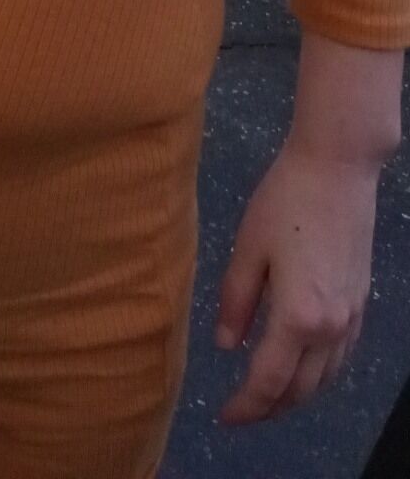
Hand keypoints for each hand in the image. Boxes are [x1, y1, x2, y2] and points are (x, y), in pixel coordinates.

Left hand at [215, 141, 377, 423]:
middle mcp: (331, 328)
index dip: (245, 405)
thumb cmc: (285, 201)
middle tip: (241, 411)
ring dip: (295, 394)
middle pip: (300, 389)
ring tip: (266, 394)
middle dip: (269, 408)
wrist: (338, 168)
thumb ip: (237, 301)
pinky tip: (301, 365)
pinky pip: (341, 358)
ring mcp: (351, 317)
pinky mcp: (361, 302)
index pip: (268, 381)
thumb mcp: (248, 248)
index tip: (224, 416)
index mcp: (298, 317)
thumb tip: (227, 345)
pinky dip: (318, 374)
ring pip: (325, 379)